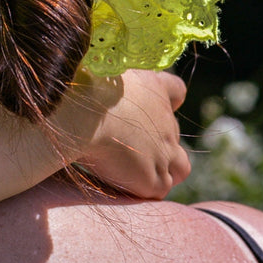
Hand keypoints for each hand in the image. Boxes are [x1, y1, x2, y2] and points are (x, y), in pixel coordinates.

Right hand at [58, 69, 190, 199]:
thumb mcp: (98, 74)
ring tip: (137, 173)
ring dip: (164, 170)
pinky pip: (159, 188)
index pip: (174, 90)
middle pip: (173, 133)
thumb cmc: (82, 88)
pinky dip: (145, 188)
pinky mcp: (154, 179)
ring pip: (180, 167)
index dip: (168, 99)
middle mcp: (165, 121)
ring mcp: (165, 152)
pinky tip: (123, 186)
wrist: (84, 113)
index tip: (151, 106)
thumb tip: (86, 74)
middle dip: (156, 141)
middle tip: (126, 145)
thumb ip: (105, 81)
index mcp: (153, 88)